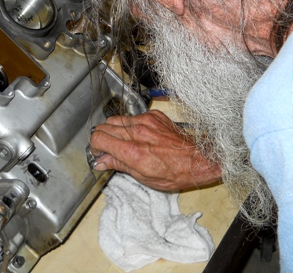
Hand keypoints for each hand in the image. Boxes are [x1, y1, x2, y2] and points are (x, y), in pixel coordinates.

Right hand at [90, 110, 221, 190]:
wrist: (196, 160)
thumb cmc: (173, 173)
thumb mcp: (142, 177)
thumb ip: (118, 164)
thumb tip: (99, 161)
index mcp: (132, 151)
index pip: (99, 138)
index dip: (95, 146)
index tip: (98, 152)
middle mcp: (136, 132)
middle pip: (104, 126)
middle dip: (102, 137)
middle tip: (108, 148)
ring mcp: (146, 121)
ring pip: (116, 119)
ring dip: (114, 130)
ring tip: (123, 141)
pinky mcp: (153, 115)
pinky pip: (133, 116)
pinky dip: (130, 125)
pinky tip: (139, 135)